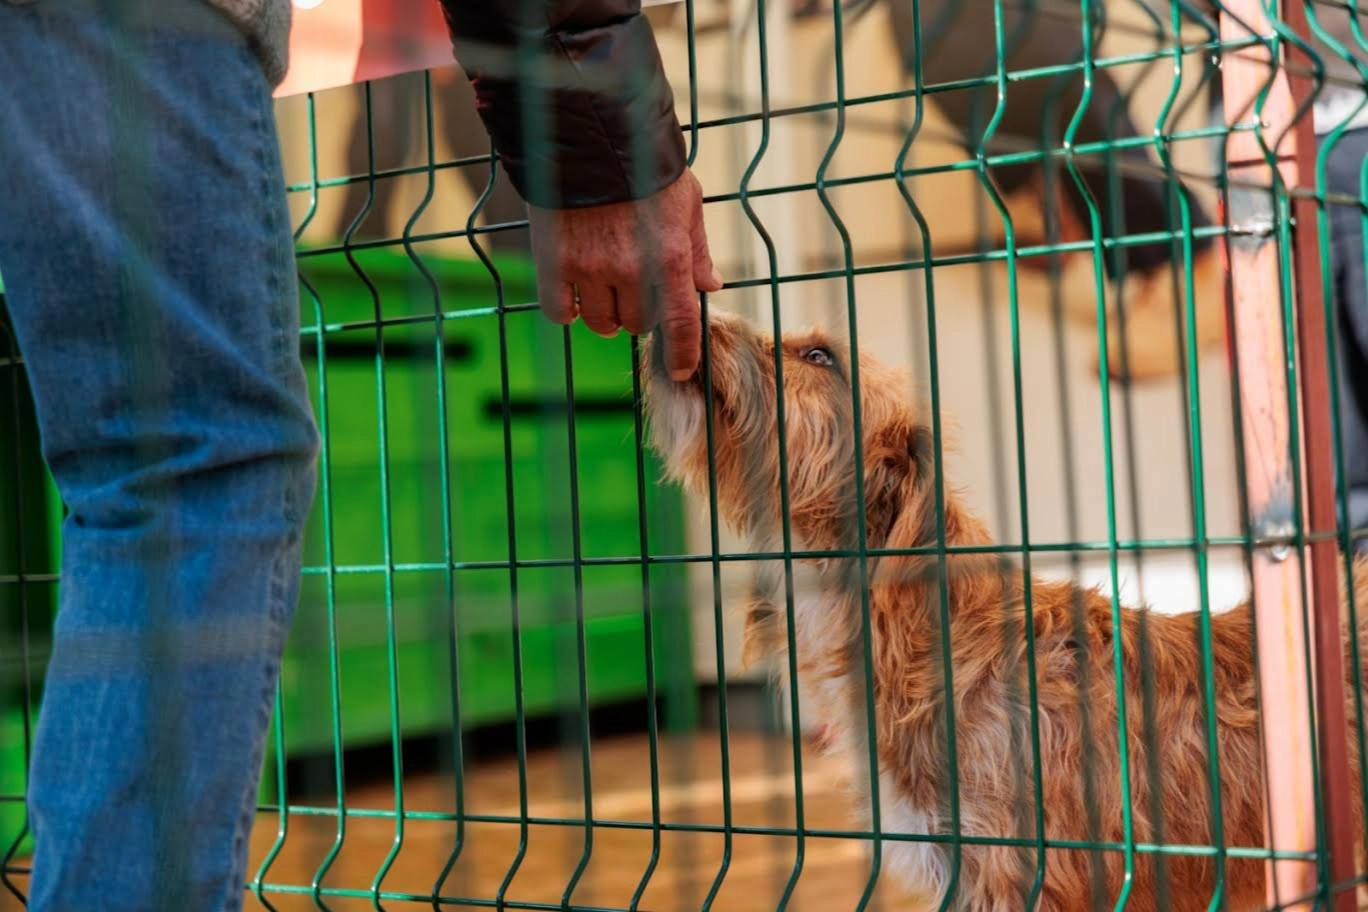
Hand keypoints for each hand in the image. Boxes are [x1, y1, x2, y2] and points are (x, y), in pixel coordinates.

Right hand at [527, 168, 723, 380]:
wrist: (590, 134)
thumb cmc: (644, 165)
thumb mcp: (686, 201)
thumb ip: (697, 248)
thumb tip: (711, 285)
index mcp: (669, 257)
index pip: (680, 324)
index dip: (683, 354)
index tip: (683, 370)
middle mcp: (631, 269)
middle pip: (637, 323)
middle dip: (640, 313)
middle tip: (635, 289)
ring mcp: (590, 268)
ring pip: (601, 322)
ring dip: (607, 314)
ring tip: (606, 288)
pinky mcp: (554, 262)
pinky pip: (561, 311)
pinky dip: (570, 310)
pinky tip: (576, 295)